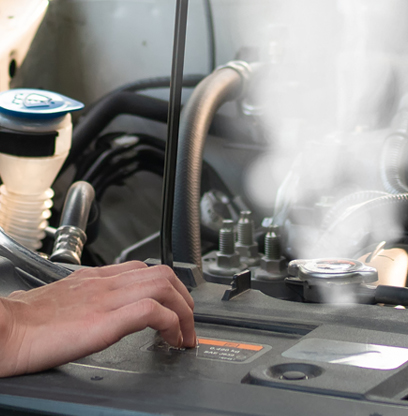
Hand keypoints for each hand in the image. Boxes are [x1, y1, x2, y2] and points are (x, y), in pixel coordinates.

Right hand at [0, 261, 195, 375]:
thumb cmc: (16, 325)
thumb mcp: (54, 305)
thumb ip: (76, 303)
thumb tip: (80, 316)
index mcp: (90, 280)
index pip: (142, 269)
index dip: (167, 286)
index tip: (173, 307)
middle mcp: (101, 284)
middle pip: (163, 274)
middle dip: (185, 298)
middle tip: (188, 323)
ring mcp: (104, 300)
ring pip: (164, 287)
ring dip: (184, 312)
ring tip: (185, 334)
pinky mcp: (103, 321)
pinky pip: (152, 311)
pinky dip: (171, 323)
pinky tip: (171, 339)